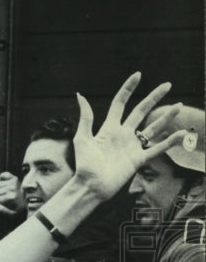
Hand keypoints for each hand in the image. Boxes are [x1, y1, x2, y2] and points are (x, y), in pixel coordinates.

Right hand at [0, 171, 23, 215]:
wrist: (28, 202)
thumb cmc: (18, 208)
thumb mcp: (11, 214)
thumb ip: (1, 210)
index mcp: (12, 197)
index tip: (2, 204)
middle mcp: (13, 188)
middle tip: (3, 198)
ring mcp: (13, 182)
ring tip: (3, 192)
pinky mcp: (14, 178)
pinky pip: (3, 175)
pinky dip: (0, 178)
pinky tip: (1, 182)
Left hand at [72, 73, 186, 201]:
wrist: (91, 186)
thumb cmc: (84, 164)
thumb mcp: (82, 138)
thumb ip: (86, 117)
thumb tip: (80, 95)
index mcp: (109, 128)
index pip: (120, 104)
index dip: (128, 89)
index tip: (138, 75)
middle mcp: (122, 135)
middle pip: (141, 111)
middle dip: (153, 98)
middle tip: (167, 85)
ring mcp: (132, 147)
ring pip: (153, 128)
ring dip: (166, 117)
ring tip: (179, 105)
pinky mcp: (138, 160)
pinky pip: (157, 149)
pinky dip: (170, 142)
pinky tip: (182, 133)